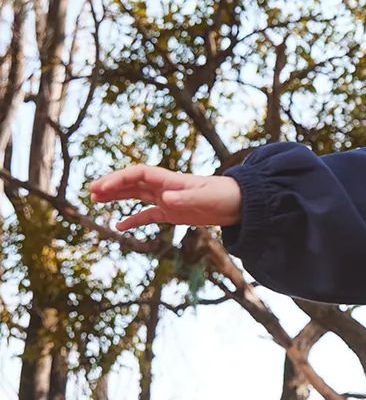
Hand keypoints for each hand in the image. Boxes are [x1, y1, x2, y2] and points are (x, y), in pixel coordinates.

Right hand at [88, 165, 242, 229]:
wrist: (240, 204)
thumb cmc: (224, 197)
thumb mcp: (205, 199)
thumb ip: (184, 199)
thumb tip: (163, 199)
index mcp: (170, 180)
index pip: (138, 174)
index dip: (119, 179)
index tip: (102, 188)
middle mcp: (165, 187)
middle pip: (132, 182)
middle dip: (112, 185)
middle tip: (91, 191)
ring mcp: (167, 199)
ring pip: (136, 195)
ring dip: (117, 197)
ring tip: (96, 200)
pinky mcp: (172, 213)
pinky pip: (147, 214)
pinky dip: (133, 218)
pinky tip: (119, 225)